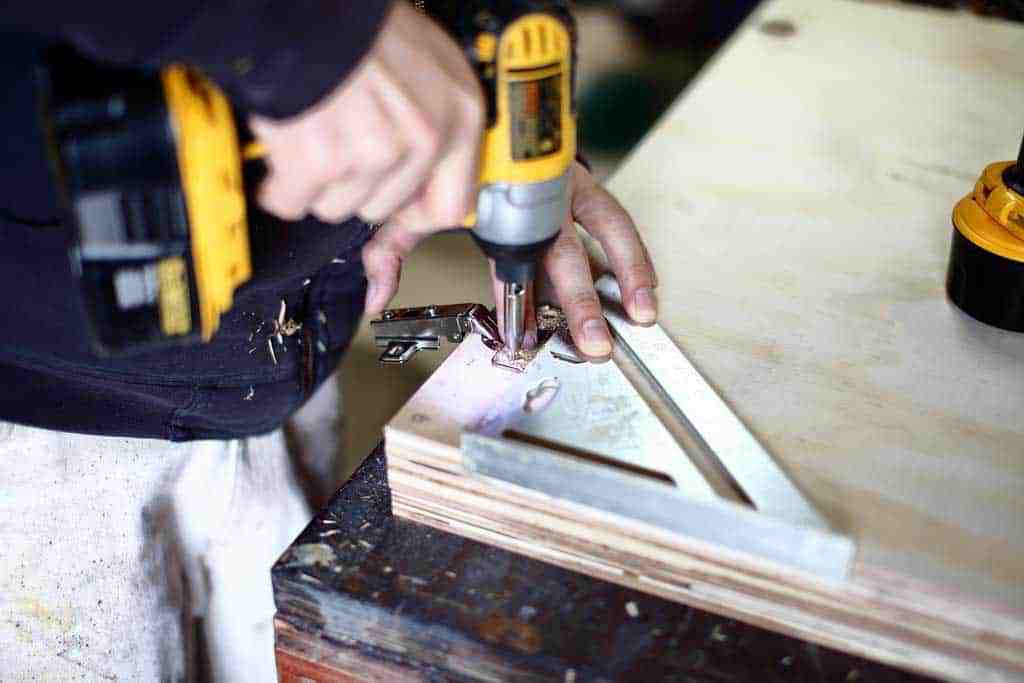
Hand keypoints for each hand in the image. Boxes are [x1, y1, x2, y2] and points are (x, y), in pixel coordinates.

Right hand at [251, 1, 483, 227]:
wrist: (305, 6)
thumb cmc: (358, 25)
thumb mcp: (424, 67)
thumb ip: (428, 130)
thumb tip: (411, 206)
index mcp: (459, 115)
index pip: (450, 207)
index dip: (413, 221)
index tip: (392, 226)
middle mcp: (426, 137)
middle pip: (382, 208)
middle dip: (352, 184)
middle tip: (337, 140)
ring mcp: (377, 153)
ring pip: (337, 206)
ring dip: (314, 179)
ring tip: (313, 129)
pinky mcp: (327, 161)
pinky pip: (293, 201)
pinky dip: (278, 182)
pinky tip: (284, 144)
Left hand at [363, 160, 657, 360]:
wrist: (477, 98)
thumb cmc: (450, 153)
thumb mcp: (414, 202)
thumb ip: (392, 249)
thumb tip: (375, 297)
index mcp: (500, 214)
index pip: (513, 271)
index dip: (519, 307)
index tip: (524, 338)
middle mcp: (540, 203)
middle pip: (565, 260)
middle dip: (581, 306)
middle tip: (594, 344)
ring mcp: (566, 189)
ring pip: (607, 233)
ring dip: (628, 275)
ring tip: (643, 312)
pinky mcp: (582, 178)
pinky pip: (616, 217)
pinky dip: (632, 250)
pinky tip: (645, 279)